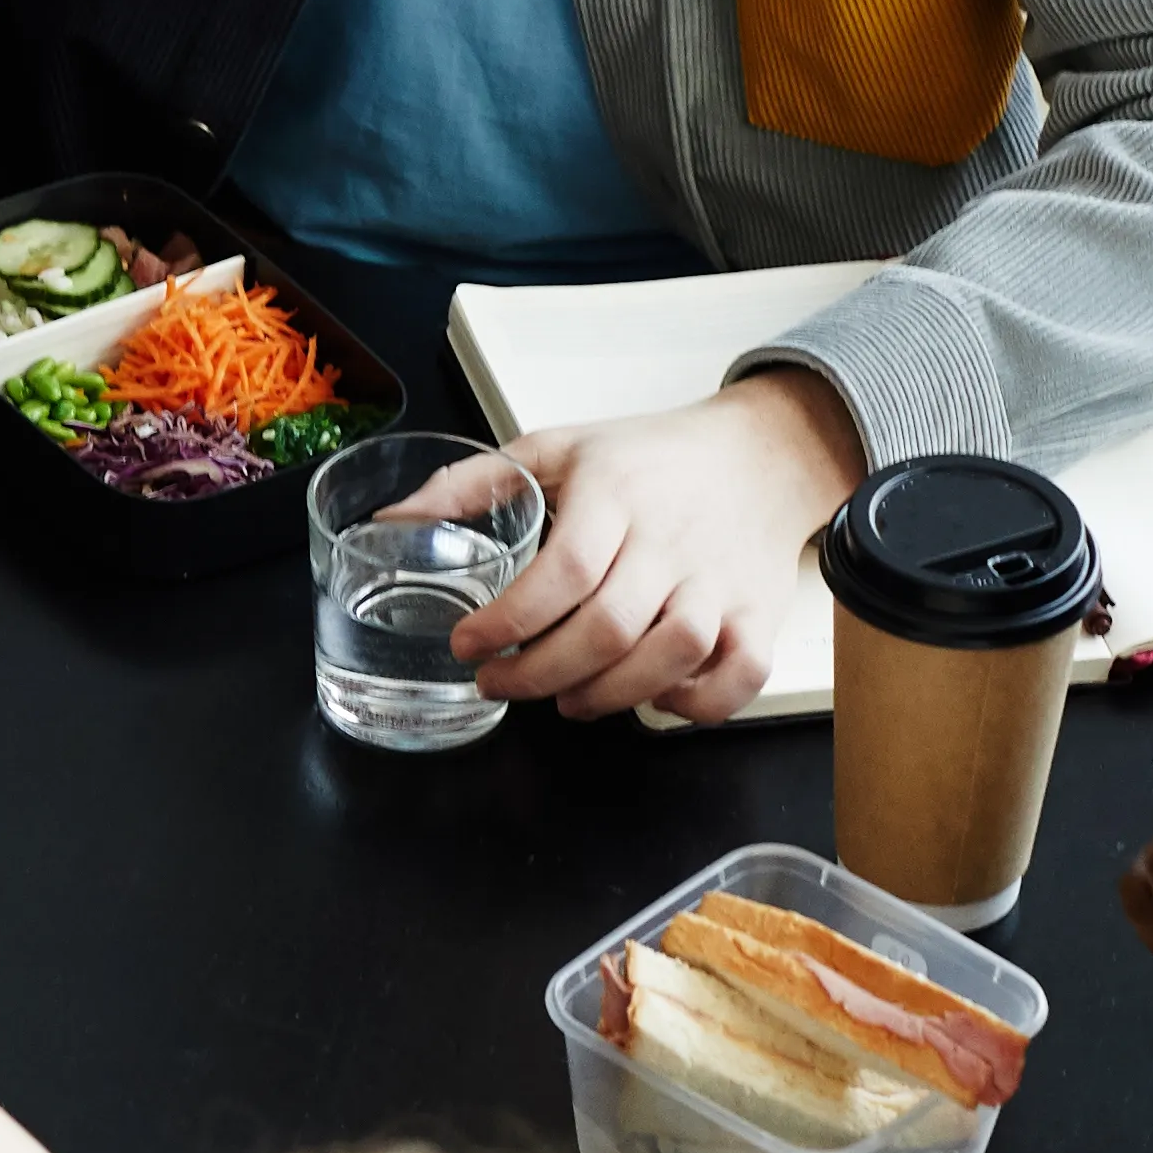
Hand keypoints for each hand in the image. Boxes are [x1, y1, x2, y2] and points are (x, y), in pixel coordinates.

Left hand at [444, 373, 864, 725]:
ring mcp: (721, 581)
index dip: (509, 621)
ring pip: (670, 657)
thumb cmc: (649, 459)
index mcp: (615, 493)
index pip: (564, 570)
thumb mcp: (558, 449)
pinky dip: (693, 703)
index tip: (466, 644)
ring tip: (567, 699)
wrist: (759, 454)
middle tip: (499, 684)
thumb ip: (474, 483)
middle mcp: (672, 539)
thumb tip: (393, 518)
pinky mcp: (760, 613)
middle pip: (608, 627)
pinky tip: (652, 697)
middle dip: (540, 674)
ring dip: (608, 696)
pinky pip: (738, 676)